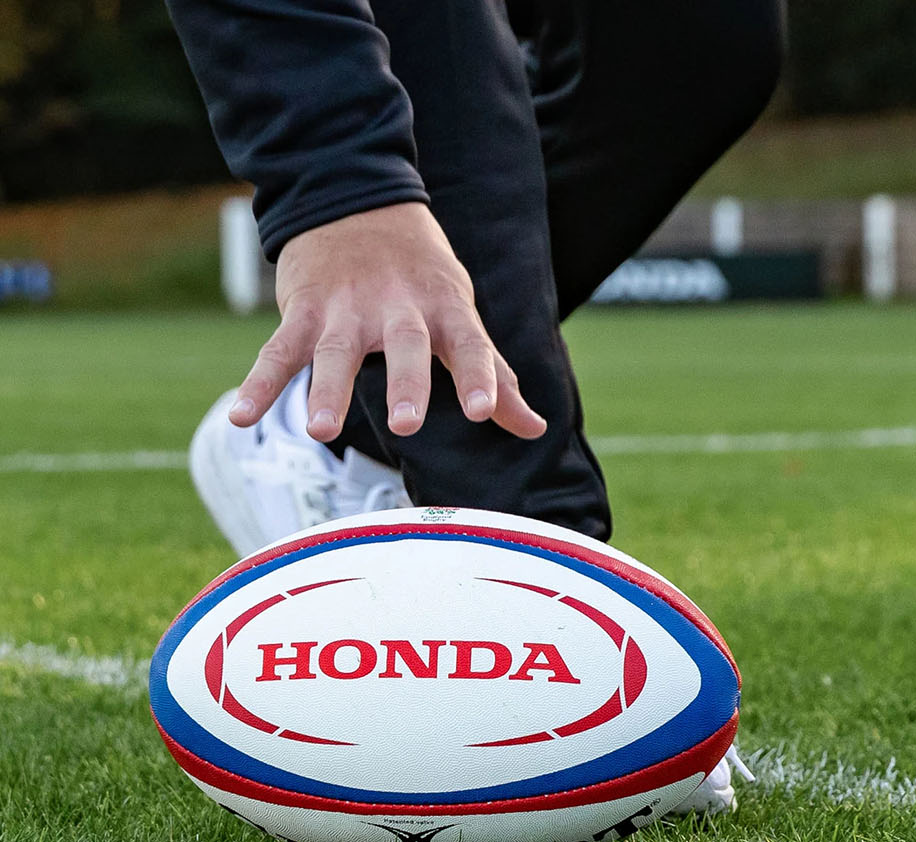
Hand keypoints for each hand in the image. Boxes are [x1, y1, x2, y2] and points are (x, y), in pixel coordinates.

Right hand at [227, 202, 546, 441]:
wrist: (357, 199)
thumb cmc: (422, 274)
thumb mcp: (462, 313)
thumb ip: (494, 374)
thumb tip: (535, 428)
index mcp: (446, 309)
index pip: (470, 345)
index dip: (481, 377)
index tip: (486, 412)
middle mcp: (398, 308)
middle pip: (405, 346)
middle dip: (406, 384)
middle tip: (407, 423)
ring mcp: (346, 308)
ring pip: (336, 351)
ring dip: (327, 390)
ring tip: (317, 430)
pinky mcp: (303, 310)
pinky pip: (277, 351)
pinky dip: (258, 384)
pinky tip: (241, 418)